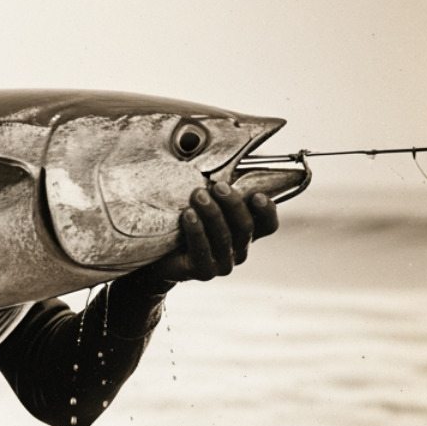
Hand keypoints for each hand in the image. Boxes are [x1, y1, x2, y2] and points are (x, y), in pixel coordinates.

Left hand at [132, 181, 279, 284]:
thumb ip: (217, 190)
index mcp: (245, 233)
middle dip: (232, 204)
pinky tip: (187, 215)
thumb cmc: (184, 222)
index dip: (267, 211)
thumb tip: (221, 153)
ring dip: (212, 214)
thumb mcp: (204, 204)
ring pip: (224, 238)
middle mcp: (239, 250)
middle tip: (217, 186)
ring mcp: (223, 263)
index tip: (256, 195)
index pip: (268, 225)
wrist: (158, 254)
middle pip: (245, 227)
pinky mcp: (203, 272)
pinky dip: (196, 231)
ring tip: (198, 195)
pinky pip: (202, 250)